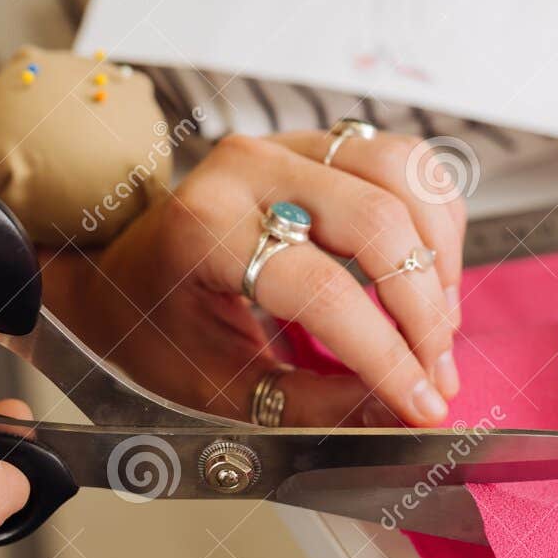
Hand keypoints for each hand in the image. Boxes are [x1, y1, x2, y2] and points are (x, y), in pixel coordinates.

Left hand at [43, 128, 466, 426]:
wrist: (119, 265)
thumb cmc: (156, 324)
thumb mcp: (217, 384)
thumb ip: (310, 404)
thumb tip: (399, 416)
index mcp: (206, 231)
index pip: (322, 291)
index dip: (385, 354)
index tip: (422, 403)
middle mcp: (247, 172)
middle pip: (376, 224)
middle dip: (423, 312)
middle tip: (436, 372)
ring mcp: (284, 145)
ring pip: (401, 176)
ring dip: (438, 257)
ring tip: (437, 323)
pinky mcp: (314, 141)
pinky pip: (402, 160)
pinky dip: (434, 214)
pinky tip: (431, 269)